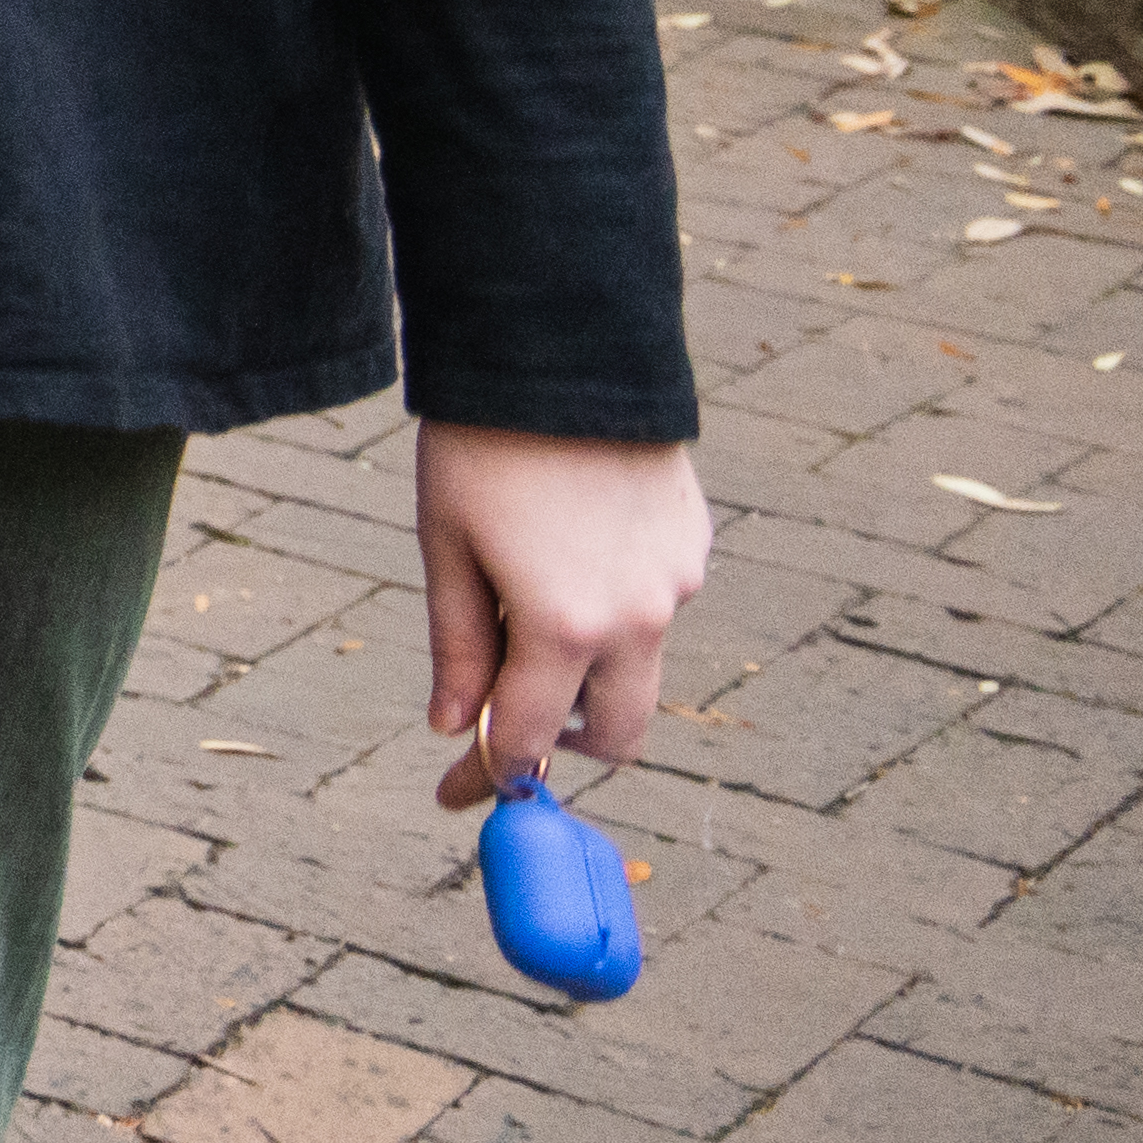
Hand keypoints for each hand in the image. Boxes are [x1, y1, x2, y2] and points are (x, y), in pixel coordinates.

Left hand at [419, 424, 710, 803]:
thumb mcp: (447, 546)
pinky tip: (566, 556)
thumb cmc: (484, 444)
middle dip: (564, 747)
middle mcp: (638, 620)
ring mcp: (678, 585)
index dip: (488, 778)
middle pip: (617, 735)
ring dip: (588, 676)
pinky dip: (612, 614)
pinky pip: (654, 610)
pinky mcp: (694, 548)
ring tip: (522, 612)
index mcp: (566, 628)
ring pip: (638, 672)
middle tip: (507, 722)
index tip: (458, 795)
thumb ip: (458, 646)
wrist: (564, 347)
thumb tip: (455, 727)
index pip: (529, 742)